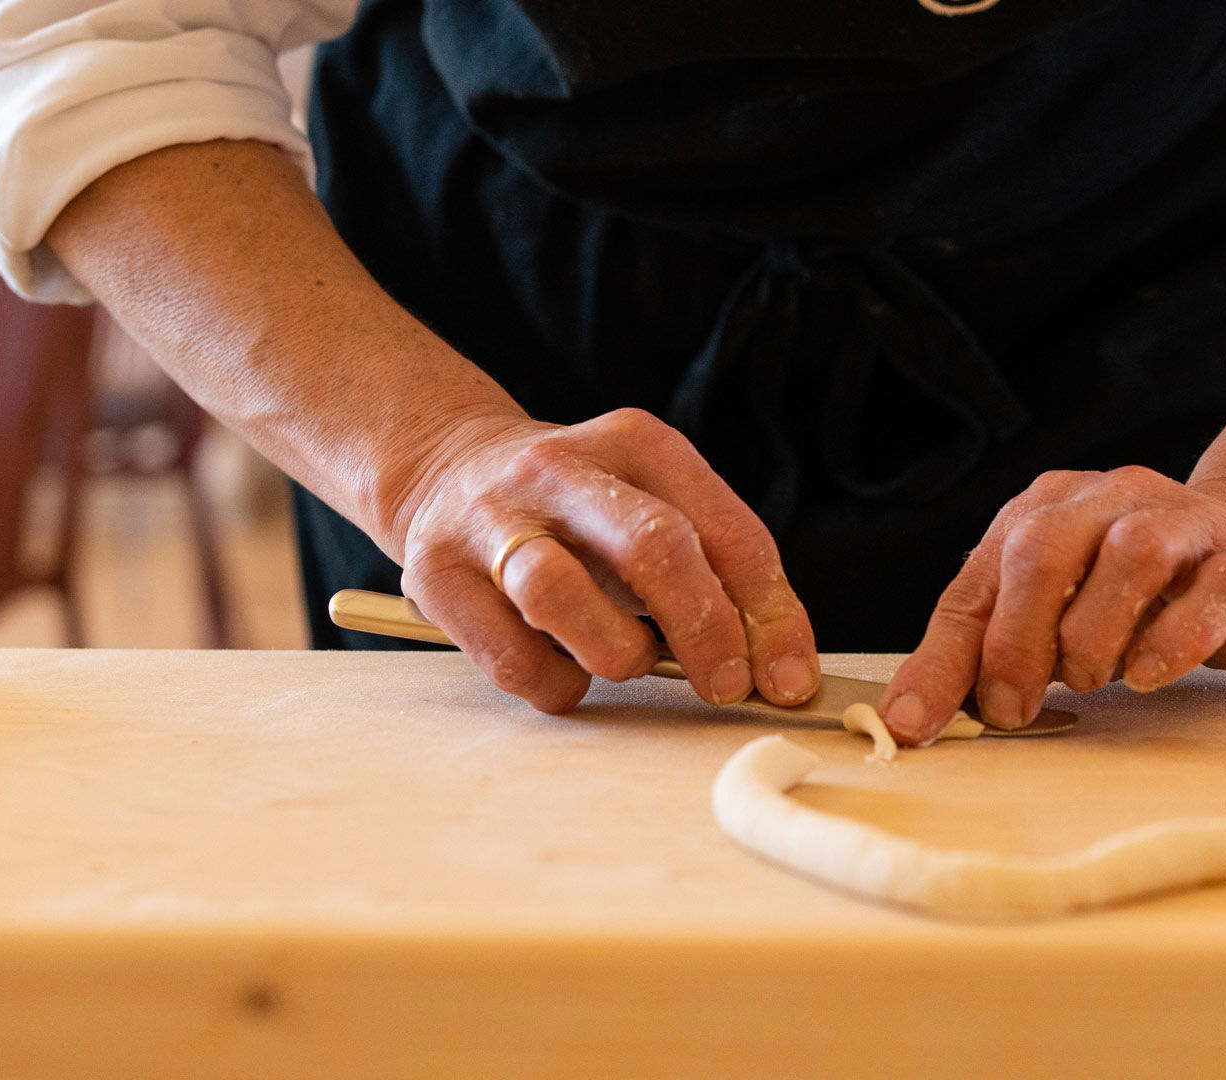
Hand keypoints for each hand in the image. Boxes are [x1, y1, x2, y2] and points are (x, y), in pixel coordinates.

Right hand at [391, 407, 819, 713]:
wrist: (446, 470)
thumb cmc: (581, 515)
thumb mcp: (654, 510)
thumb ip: (718, 576)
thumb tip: (780, 672)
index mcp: (638, 444)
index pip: (728, 531)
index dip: (770, 615)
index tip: (788, 680)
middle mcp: (561, 469)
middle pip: (652, 546)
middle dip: (705, 630)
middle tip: (727, 685)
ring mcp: (490, 518)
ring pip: (559, 595)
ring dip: (616, 652)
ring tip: (627, 659)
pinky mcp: (438, 575)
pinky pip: (512, 658)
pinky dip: (557, 683)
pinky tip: (567, 670)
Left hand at [877, 467, 1225, 743]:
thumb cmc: (1139, 592)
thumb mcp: (1057, 613)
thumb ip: (996, 648)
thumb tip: (919, 714)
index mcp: (1046, 511)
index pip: (977, 582)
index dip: (942, 657)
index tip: (913, 723)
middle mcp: (1110, 502)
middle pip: (1042, 551)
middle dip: (1015, 641)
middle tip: (1011, 707)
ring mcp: (1184, 525)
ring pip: (1132, 555)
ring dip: (1093, 634)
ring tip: (1091, 680)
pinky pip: (1213, 591)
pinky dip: (1174, 639)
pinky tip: (1146, 675)